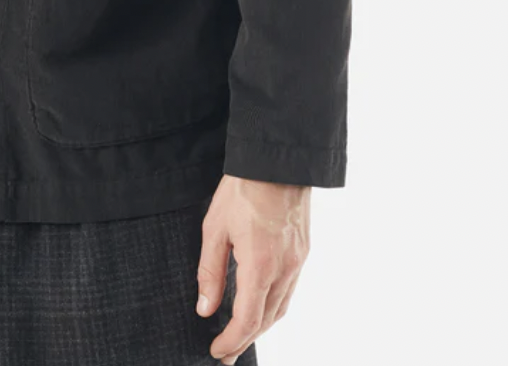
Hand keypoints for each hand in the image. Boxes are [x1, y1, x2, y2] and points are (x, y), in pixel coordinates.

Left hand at [195, 174, 310, 362]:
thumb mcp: (214, 227)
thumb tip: (205, 308)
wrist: (277, 160)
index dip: (231, 341)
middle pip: (265, 320)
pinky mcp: (302, 251)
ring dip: (260, 327)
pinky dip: (273, 306)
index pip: (247, 320)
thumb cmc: (243, 188)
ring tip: (241, 337)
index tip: (215, 351)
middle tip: (225, 355)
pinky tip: (260, 306)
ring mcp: (298, 261)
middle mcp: (285, 269)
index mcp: (260, 265)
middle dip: (244, 341)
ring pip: (281, 308)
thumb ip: (210, 271)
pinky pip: (289, 290)